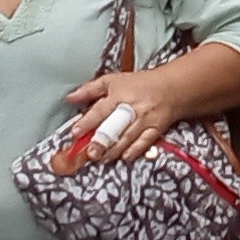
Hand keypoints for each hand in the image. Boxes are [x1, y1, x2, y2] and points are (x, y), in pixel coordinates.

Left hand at [58, 64, 196, 162]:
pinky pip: (144, 142)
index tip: (75, 133)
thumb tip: (69, 98)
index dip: (87, 122)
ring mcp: (144, 120)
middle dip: (102, 140)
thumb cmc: (137, 84)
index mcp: (119, 95)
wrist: (170, 88)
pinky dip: (134, 151)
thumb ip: (90, 90)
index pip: (100, 110)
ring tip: (102, 159)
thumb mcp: (112, 81)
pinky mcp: (155, 129)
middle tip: (90, 153)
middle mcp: (132, 108)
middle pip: (115, 126)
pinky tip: (124, 158)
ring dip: (114, 149)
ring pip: (128, 137)